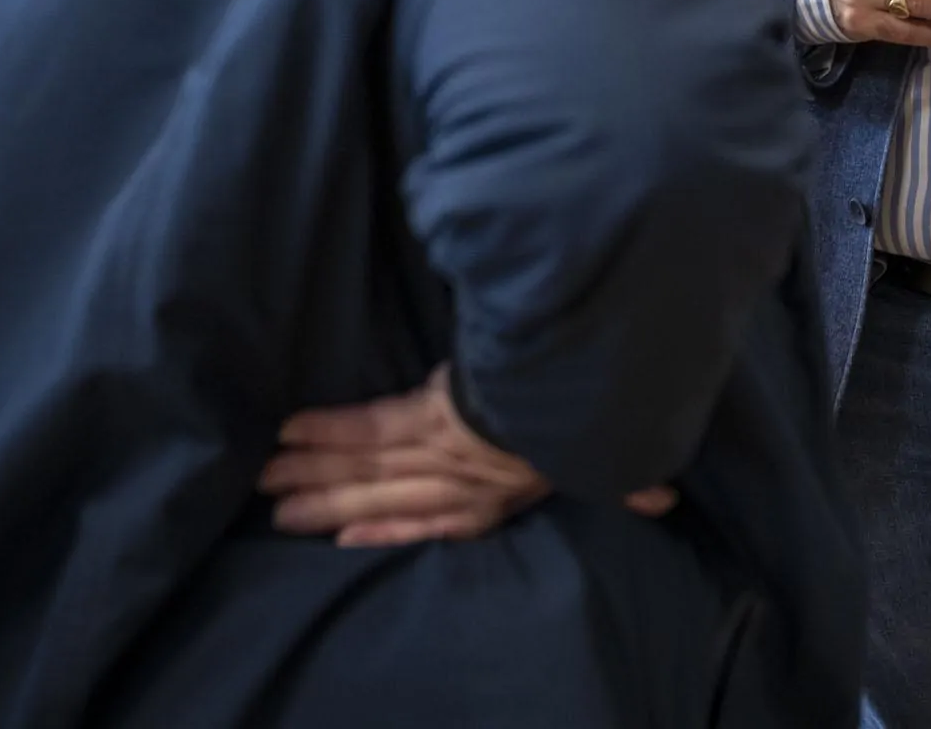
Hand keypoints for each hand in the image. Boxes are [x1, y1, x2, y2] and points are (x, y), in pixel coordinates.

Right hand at [260, 365, 677, 546]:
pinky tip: (291, 432)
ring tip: (267, 480)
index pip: (435, 520)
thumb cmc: (591, 425)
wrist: (580, 396)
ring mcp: (439, 449)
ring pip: (365, 465)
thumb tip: (663, 498)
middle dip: (326, 504)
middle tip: (276, 515)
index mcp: (498, 495)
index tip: (345, 533)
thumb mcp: (611, 461)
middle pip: (381, 496)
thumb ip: (626, 482)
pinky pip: (370, 426)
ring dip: (314, 473)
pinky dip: (330, 430)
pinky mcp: (428, 416)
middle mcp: (459, 480)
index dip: (389, 530)